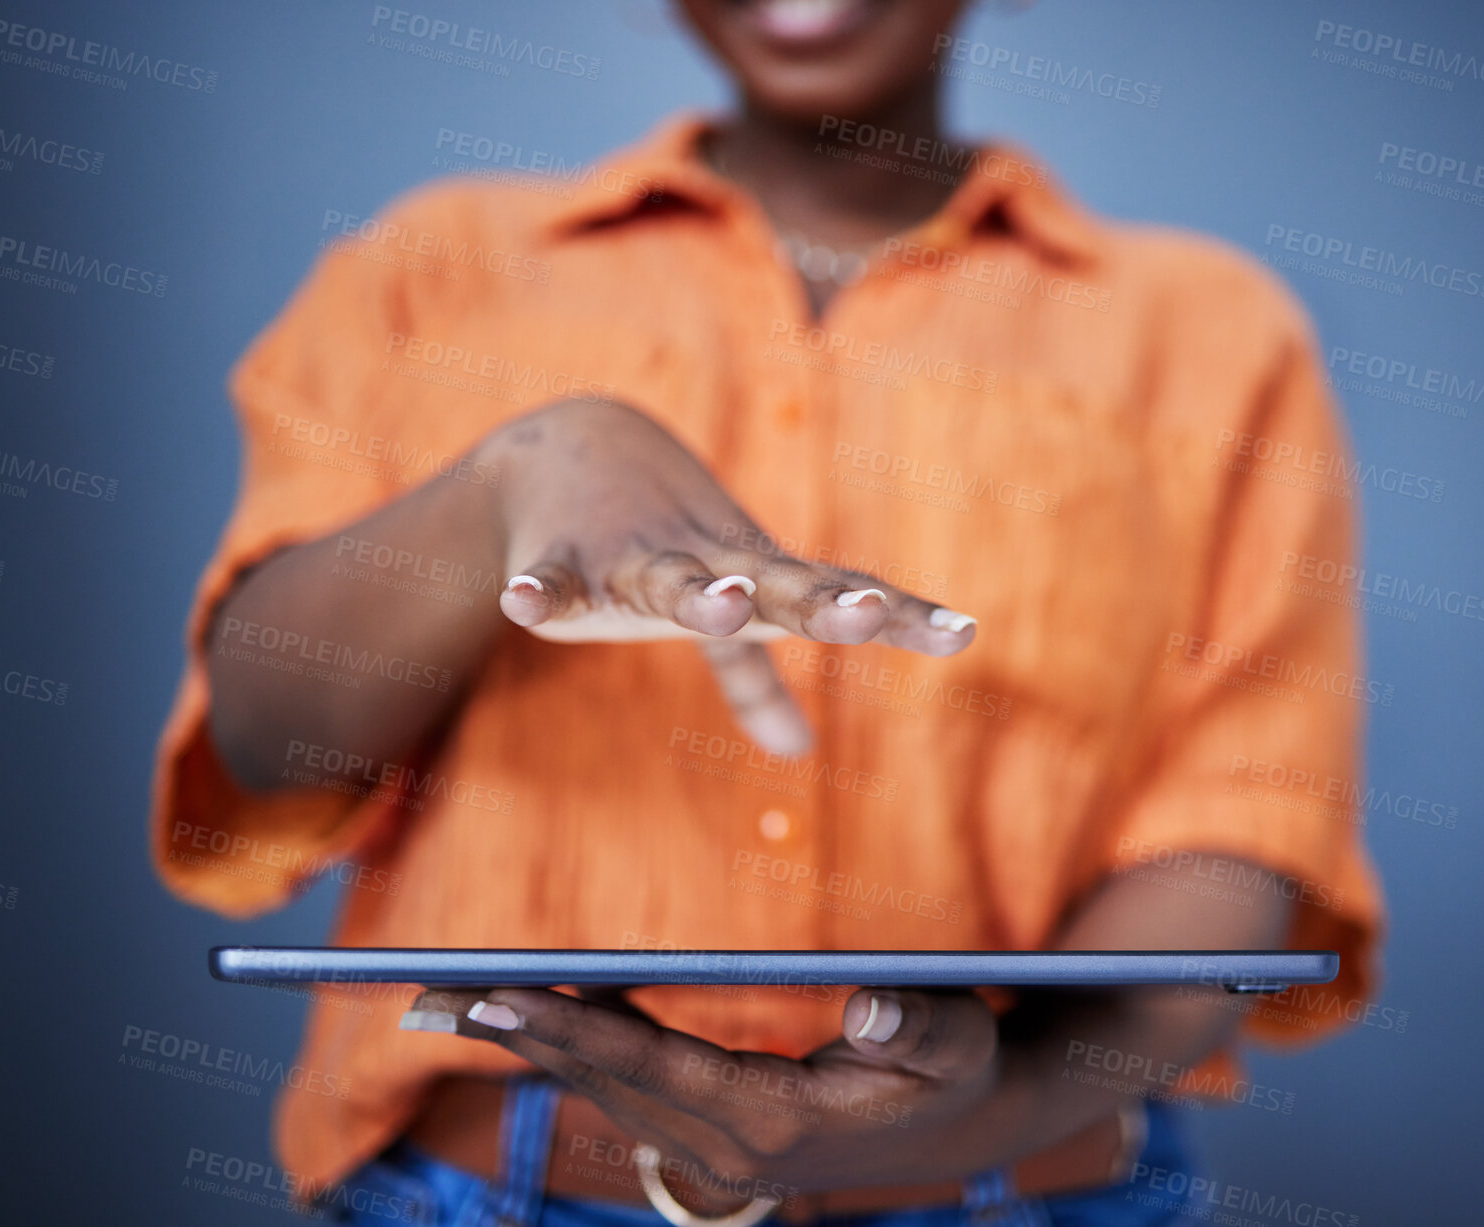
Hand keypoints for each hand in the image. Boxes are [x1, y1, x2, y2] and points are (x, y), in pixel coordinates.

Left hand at [402, 985, 1024, 1197]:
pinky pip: (629, 1089)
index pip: (652, 1067)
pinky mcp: (716, 1137)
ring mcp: (720, 1151)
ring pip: (607, 1089)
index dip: (573, 1030)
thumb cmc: (957, 1070)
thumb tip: (874, 1005)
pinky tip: (542, 1016)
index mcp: (775, 1124)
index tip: (497, 997)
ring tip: (458, 1002)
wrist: (961, 1126)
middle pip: (606, 1081)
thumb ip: (919, 1024)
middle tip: (430, 998)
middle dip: (520, 1036)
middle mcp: (732, 1148)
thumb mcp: (960, 1040)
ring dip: (535, 1043)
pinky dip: (578, 1050)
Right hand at [481, 400, 977, 752]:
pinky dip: (537, 591)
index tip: (962, 633)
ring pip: (667, 576)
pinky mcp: (558, 560)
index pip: (836, 595)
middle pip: (770, 584)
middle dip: (815, 601)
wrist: (562, 447)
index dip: (899, 615)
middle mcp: (705, 562)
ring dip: (697, 591)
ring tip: (722, 603)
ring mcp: (631, 558)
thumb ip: (754, 679)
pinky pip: (549, 580)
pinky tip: (521, 601)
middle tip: (857, 616)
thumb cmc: (658, 540)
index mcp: (752, 577)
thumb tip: (802, 751)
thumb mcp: (711, 613)